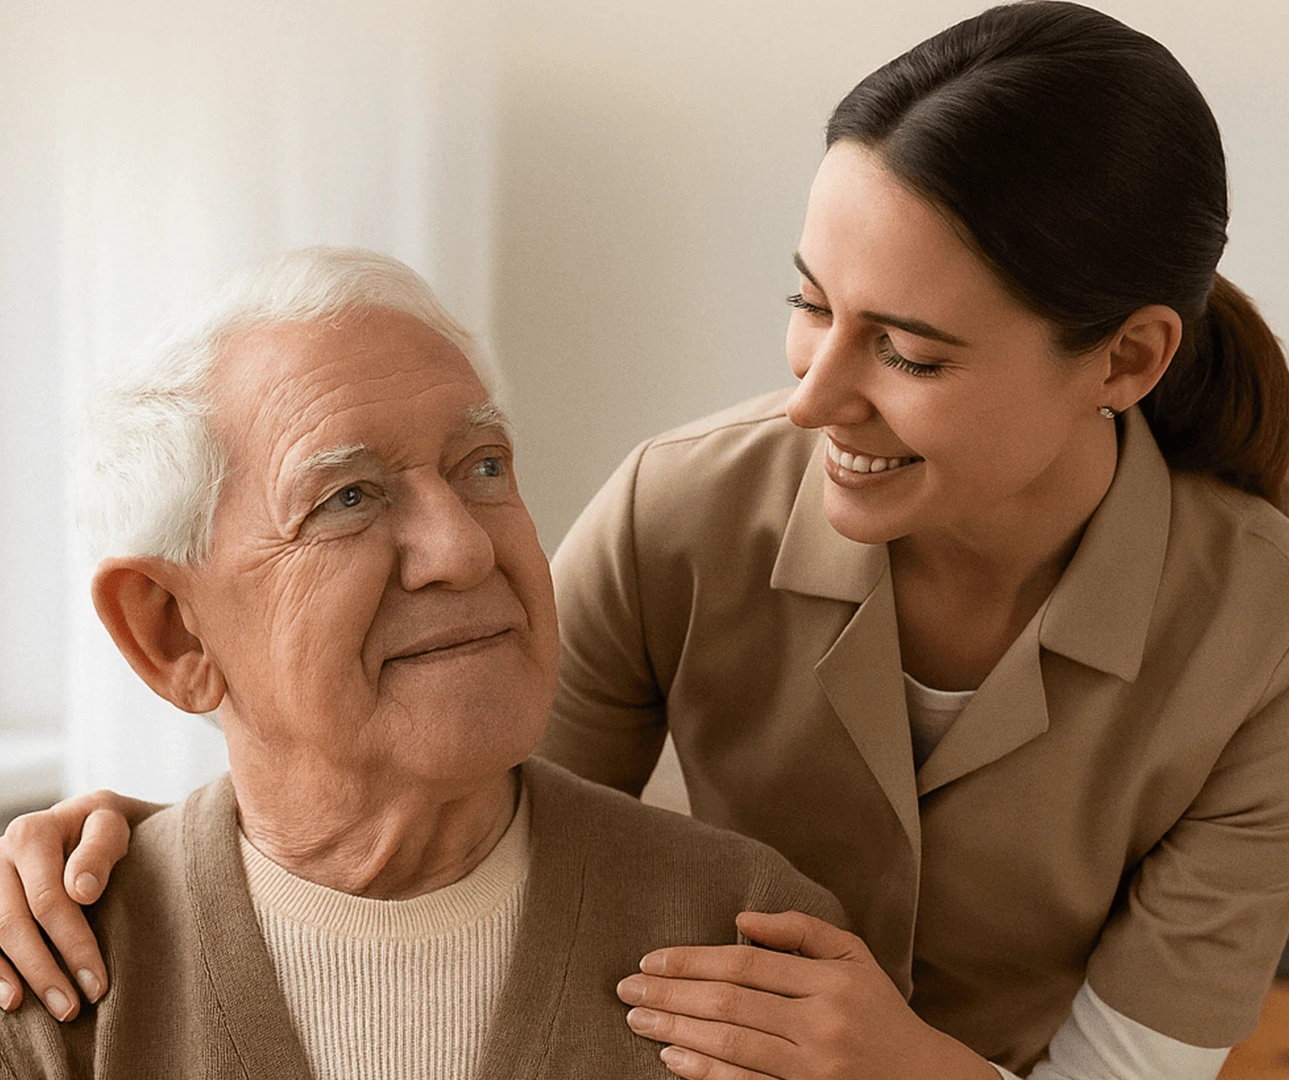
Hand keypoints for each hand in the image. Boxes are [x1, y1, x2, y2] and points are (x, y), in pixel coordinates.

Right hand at [0, 790, 149, 1018]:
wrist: (89, 818)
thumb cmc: (105, 826)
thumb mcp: (112, 824)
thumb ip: (100, 849)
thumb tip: (81, 890)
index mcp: (31, 834)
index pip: (49, 900)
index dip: (73, 946)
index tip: (98, 984)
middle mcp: (0, 856)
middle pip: (15, 925)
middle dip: (46, 973)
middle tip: (76, 1008)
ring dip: (20, 979)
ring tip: (54, 1010)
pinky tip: (12, 999)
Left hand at [616, 910, 996, 1079]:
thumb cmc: (880, 1011)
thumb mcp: (853, 956)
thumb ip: (800, 931)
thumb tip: (740, 918)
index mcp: (831, 980)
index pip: (746, 963)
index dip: (693, 958)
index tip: (652, 959)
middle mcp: (822, 1023)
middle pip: (731, 1002)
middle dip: (672, 993)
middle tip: (627, 988)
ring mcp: (814, 1068)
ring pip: (733, 1044)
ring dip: (677, 1029)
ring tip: (638, 1019)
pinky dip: (706, 1072)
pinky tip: (673, 1058)